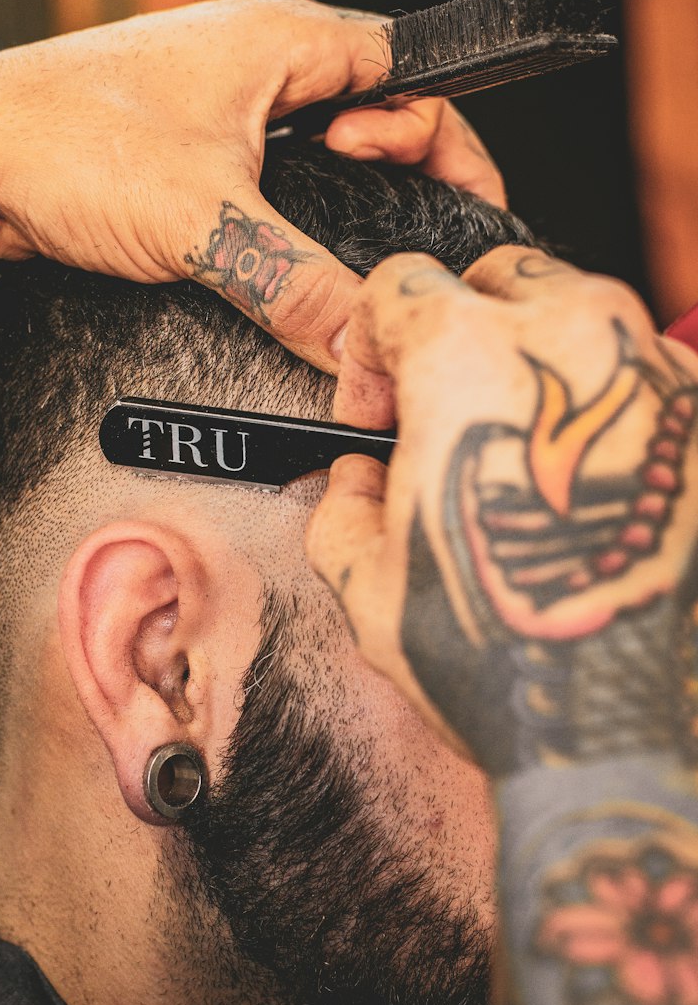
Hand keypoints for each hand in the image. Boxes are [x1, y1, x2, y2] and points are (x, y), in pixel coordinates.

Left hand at [0, 0, 503, 374]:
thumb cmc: (65, 147)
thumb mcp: (204, 224)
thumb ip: (298, 287)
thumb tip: (367, 352)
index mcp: (286, 40)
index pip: (416, 80)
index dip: (453, 149)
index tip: (470, 218)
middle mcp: (259, 60)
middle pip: (375, 120)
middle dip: (398, 186)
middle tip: (391, 252)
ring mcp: (219, 105)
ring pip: (316, 159)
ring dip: (335, 214)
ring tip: (335, 267)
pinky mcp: (184, 153)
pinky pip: (263, 186)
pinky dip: (283, 226)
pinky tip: (279, 270)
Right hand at [305, 247, 697, 770]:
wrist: (627, 729)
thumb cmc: (502, 659)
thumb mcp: (368, 585)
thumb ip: (344, 506)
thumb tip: (359, 481)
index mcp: (471, 357)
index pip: (400, 284)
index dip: (367, 346)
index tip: (373, 409)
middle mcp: (578, 337)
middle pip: (500, 275)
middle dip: (458, 326)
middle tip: (445, 416)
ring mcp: (660, 373)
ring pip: (586, 313)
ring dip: (540, 361)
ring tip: (524, 456)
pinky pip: (647, 376)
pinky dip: (609, 409)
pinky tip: (590, 488)